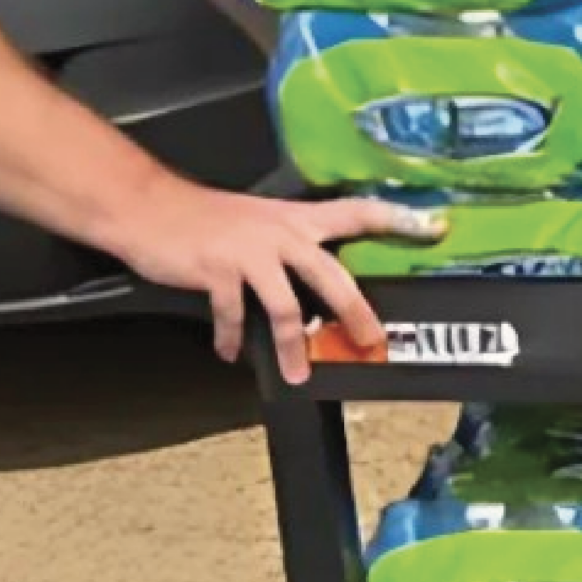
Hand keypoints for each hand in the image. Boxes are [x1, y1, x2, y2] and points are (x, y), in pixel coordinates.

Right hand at [104, 180, 444, 384]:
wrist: (145, 207)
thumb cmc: (200, 216)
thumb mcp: (254, 221)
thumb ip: (285, 245)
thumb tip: (311, 278)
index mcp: (295, 218)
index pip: (358, 212)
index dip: (397, 219)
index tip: (435, 227)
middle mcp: (280, 232)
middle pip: (333, 275)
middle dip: (355, 313)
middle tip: (373, 343)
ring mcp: (250, 252)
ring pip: (287, 308)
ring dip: (291, 348)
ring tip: (299, 374)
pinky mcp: (219, 271)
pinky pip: (236, 314)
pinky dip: (233, 337)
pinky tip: (231, 352)